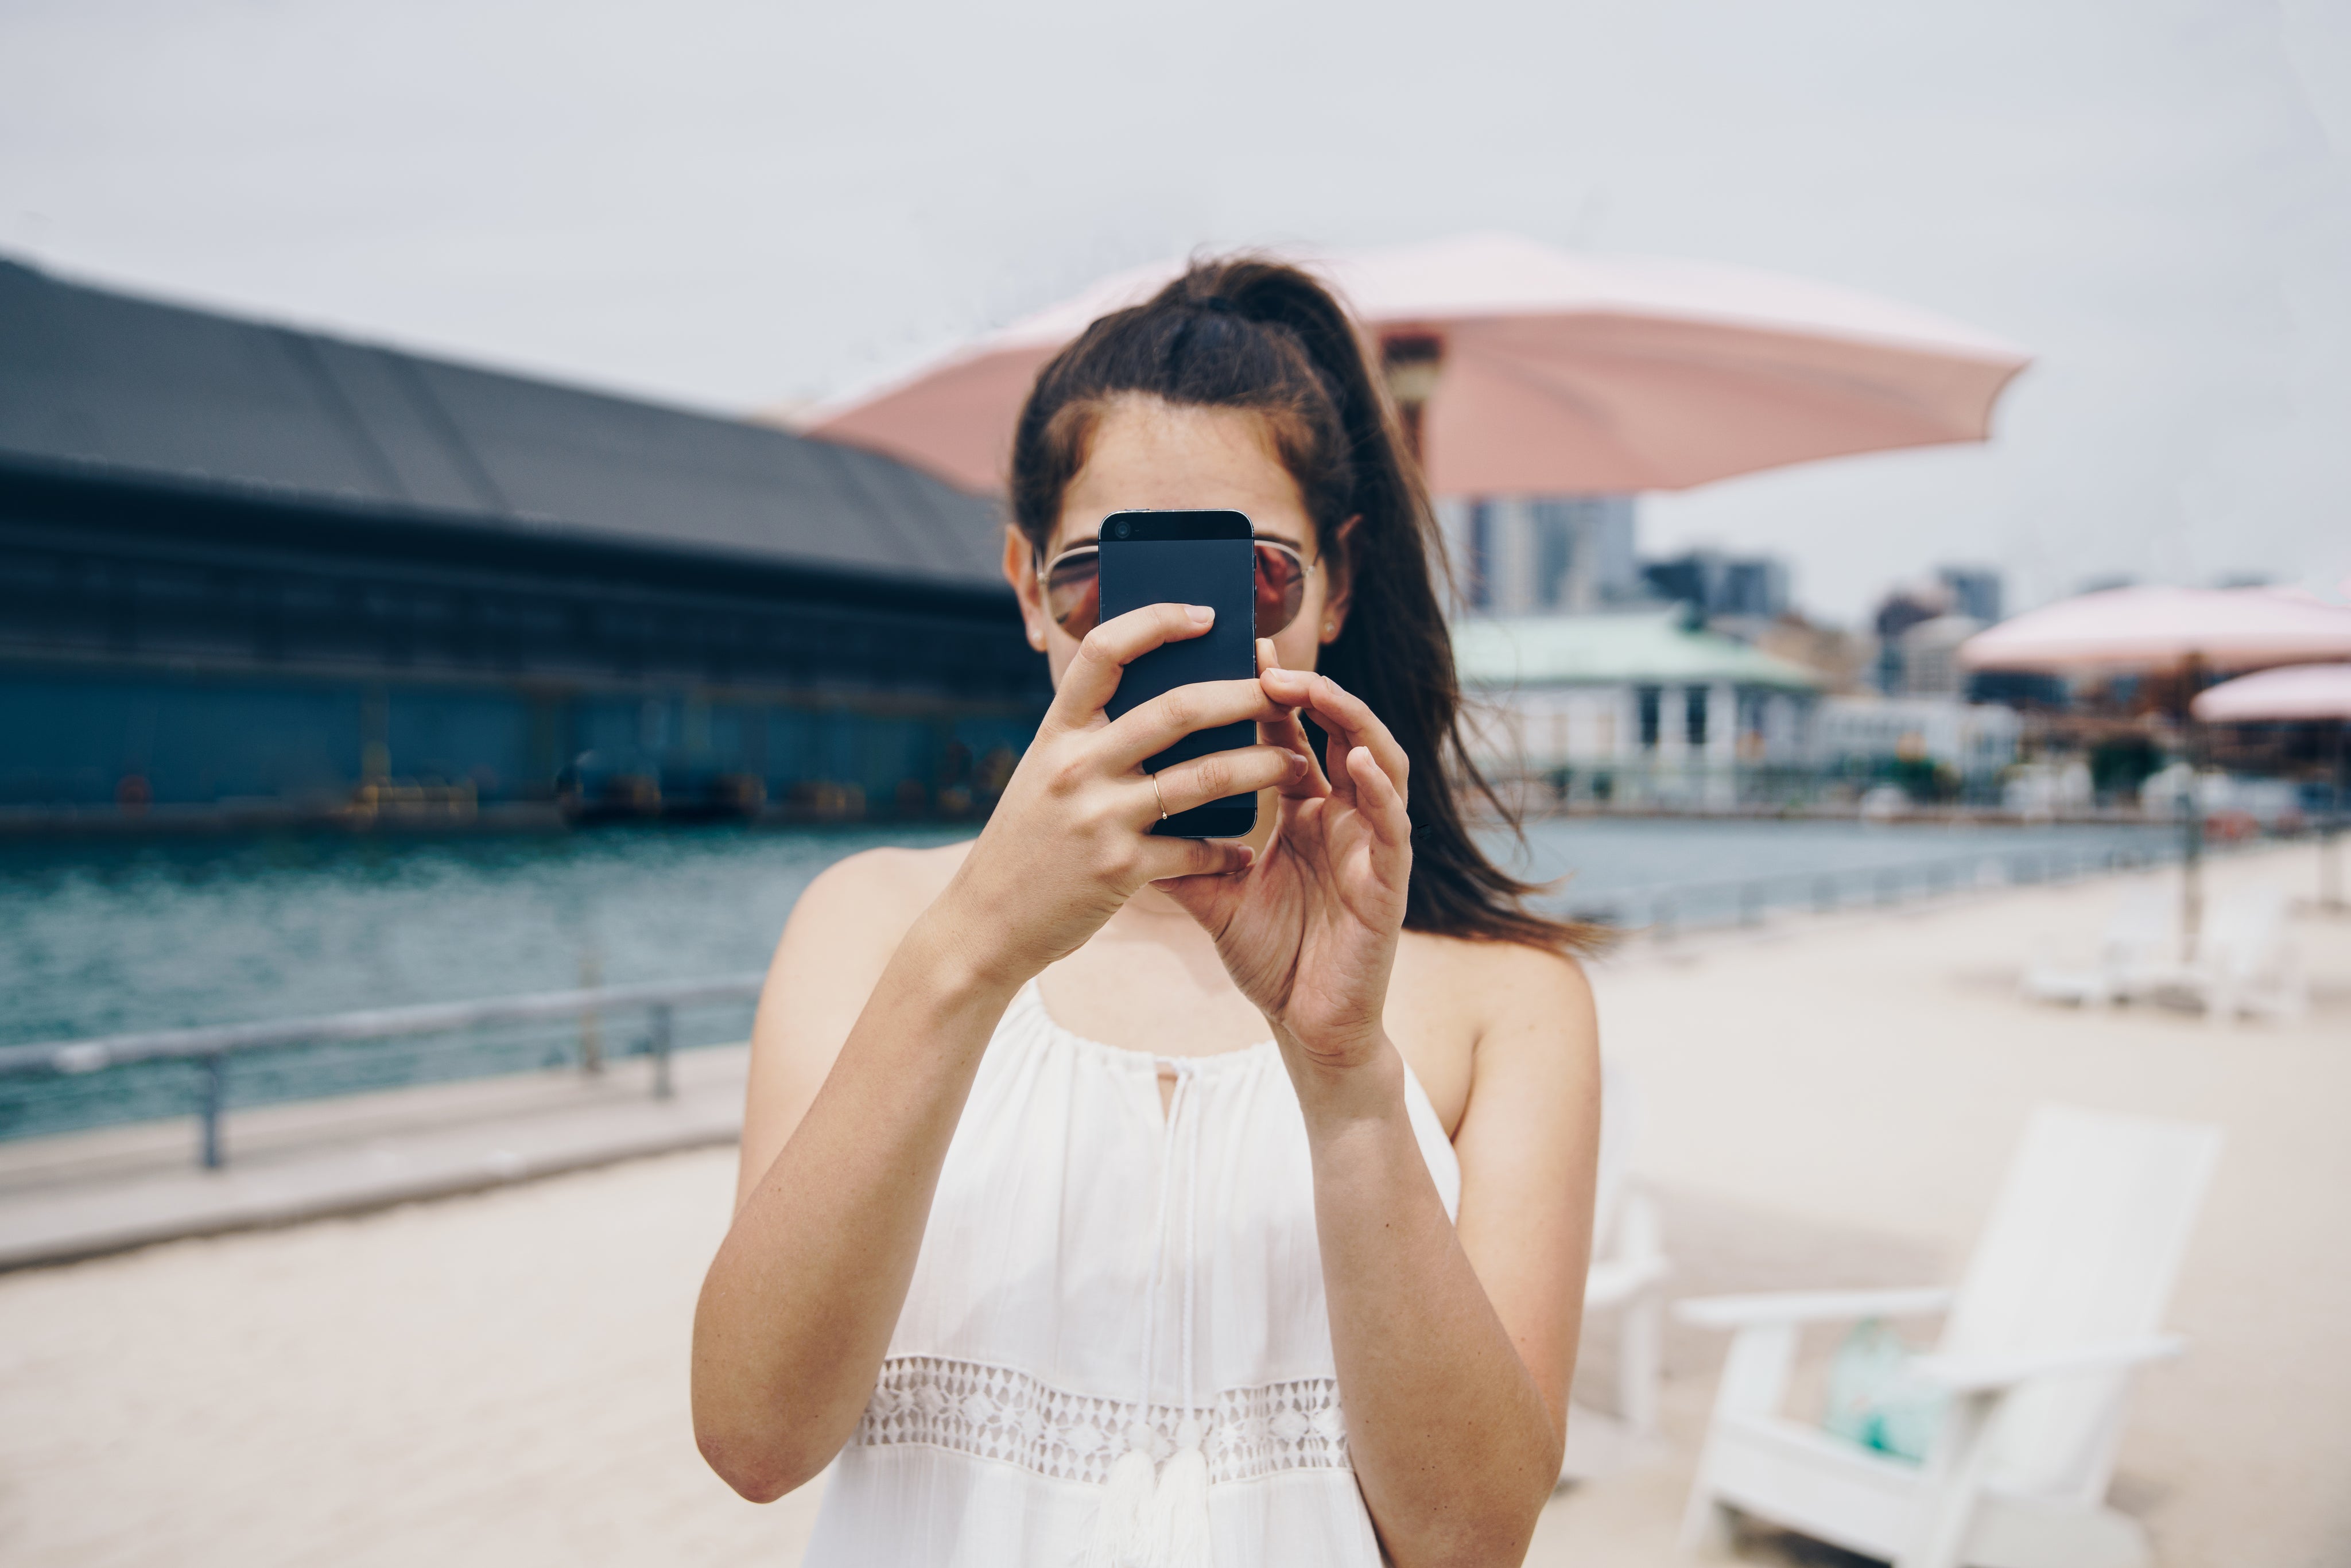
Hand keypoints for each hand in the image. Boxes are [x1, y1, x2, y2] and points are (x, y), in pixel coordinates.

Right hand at [929, 605, 1307, 989]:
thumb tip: (1166, 699)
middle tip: (1283, 694)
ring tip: (1296, 764)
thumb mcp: (1044, 774)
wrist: (984, 923)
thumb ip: (1091, 738)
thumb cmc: (1026, 844)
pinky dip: (1227, 851)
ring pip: (1203, 777)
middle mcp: (1077, 765)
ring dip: (1262, 767)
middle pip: (1177, 709)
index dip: (1157, 621)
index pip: (1105, 650)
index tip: (1206, 615)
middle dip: (1243, 696)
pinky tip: (1243, 854)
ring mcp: (1099, 817)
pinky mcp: (1120, 869)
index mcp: (1057, 732)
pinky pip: (1194, 850)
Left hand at [1156, 640, 1412, 1072]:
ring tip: (1310, 688)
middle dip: (1310, 687)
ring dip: (1349, 719)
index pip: (1293, 735)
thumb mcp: (1214, 896)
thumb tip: (1118, 813)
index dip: (1272, 692)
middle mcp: (1346, 816)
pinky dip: (1380, 787)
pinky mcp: (1392, 880)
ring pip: (1379, 760)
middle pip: (1340, 730)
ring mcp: (1373, 844)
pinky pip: (1394, 823)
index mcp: (1307, 812)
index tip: (1237, 648)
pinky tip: (1358, 761)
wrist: (1307, 1028)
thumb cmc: (1272, 959)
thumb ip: (1179, 853)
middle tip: (1266, 657)